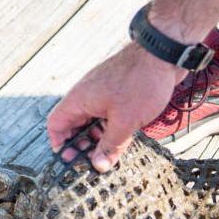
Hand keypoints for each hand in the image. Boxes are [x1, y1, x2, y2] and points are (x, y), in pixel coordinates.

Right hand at [47, 42, 181, 172]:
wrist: (163, 54)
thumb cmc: (141, 82)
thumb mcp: (125, 122)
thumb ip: (110, 145)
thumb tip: (98, 164)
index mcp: (79, 100)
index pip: (56, 124)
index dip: (59, 144)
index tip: (70, 160)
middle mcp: (86, 95)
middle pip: (73, 125)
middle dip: (81, 144)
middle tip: (91, 162)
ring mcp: (102, 93)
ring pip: (91, 120)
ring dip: (97, 137)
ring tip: (108, 153)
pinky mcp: (117, 92)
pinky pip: (106, 114)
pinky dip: (109, 127)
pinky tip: (121, 139)